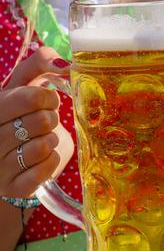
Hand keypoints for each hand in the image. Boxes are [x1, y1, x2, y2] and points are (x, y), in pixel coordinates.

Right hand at [0, 47, 73, 197]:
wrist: (10, 161)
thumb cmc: (19, 117)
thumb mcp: (22, 87)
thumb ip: (39, 65)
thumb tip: (65, 63)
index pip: (31, 97)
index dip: (49, 98)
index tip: (48, 102)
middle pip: (41, 121)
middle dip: (51, 119)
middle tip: (45, 122)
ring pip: (42, 146)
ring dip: (51, 140)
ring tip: (42, 139)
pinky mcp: (14, 187)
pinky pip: (45, 169)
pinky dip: (52, 161)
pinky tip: (43, 157)